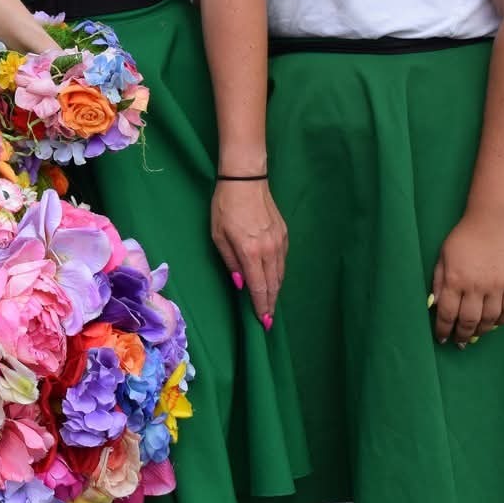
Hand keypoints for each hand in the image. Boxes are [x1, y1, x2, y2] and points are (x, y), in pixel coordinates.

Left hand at [211, 179, 287, 322]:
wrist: (245, 181)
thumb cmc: (224, 207)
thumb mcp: (218, 235)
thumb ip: (230, 261)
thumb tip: (240, 283)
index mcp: (250, 252)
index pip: (259, 287)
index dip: (262, 306)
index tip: (264, 321)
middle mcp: (269, 250)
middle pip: (273, 284)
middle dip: (271, 303)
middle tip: (269, 319)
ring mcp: (280, 242)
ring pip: (280, 273)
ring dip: (276, 289)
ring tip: (270, 302)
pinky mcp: (285, 234)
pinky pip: (283, 260)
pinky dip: (279, 273)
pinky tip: (274, 278)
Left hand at [431, 212, 503, 345]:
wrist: (494, 222)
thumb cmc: (463, 238)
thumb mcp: (443, 257)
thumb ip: (439, 282)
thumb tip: (434, 305)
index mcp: (455, 280)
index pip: (448, 313)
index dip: (443, 330)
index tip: (441, 339)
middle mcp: (476, 287)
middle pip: (469, 320)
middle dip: (462, 335)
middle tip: (459, 343)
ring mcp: (497, 287)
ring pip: (491, 319)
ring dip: (482, 330)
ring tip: (475, 335)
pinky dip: (503, 321)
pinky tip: (495, 324)